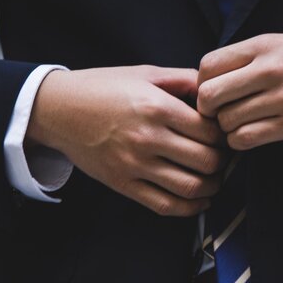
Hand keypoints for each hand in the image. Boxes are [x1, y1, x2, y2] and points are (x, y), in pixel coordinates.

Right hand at [26, 65, 229, 216]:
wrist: (58, 110)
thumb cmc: (103, 87)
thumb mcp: (145, 73)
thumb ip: (184, 80)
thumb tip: (216, 89)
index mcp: (157, 107)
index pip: (210, 131)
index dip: (224, 134)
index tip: (224, 134)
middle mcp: (147, 138)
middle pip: (207, 161)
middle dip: (222, 161)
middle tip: (223, 156)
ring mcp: (134, 165)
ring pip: (191, 187)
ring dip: (212, 187)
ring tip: (214, 178)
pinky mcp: (123, 184)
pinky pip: (165, 205)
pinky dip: (190, 208)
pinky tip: (199, 200)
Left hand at [197, 31, 282, 149]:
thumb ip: (250, 58)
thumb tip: (212, 79)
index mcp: (264, 45)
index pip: (207, 66)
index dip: (202, 83)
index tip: (215, 92)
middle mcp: (270, 70)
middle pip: (209, 96)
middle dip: (208, 110)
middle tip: (221, 113)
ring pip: (226, 122)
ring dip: (227, 128)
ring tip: (242, 124)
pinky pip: (247, 139)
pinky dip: (242, 141)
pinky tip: (253, 134)